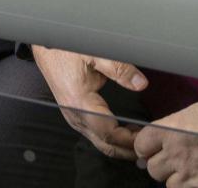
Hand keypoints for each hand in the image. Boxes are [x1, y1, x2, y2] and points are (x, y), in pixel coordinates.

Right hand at [31, 45, 147, 160]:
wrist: (47, 47)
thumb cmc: (64, 50)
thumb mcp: (95, 53)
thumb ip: (119, 68)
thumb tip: (140, 83)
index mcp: (80, 102)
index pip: (109, 133)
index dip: (129, 140)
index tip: (147, 138)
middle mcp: (75, 114)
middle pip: (105, 144)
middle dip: (128, 149)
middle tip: (150, 145)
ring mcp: (74, 116)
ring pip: (100, 141)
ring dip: (121, 145)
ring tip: (141, 139)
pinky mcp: (75, 114)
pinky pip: (95, 134)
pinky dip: (111, 138)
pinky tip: (125, 131)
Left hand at [133, 99, 197, 187]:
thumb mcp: (194, 112)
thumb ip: (172, 127)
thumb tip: (159, 140)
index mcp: (170, 132)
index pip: (141, 145)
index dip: (147, 148)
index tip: (154, 149)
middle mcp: (176, 155)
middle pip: (153, 168)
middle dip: (163, 165)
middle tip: (178, 161)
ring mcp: (190, 176)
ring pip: (169, 184)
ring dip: (179, 179)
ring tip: (195, 171)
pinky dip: (194, 187)